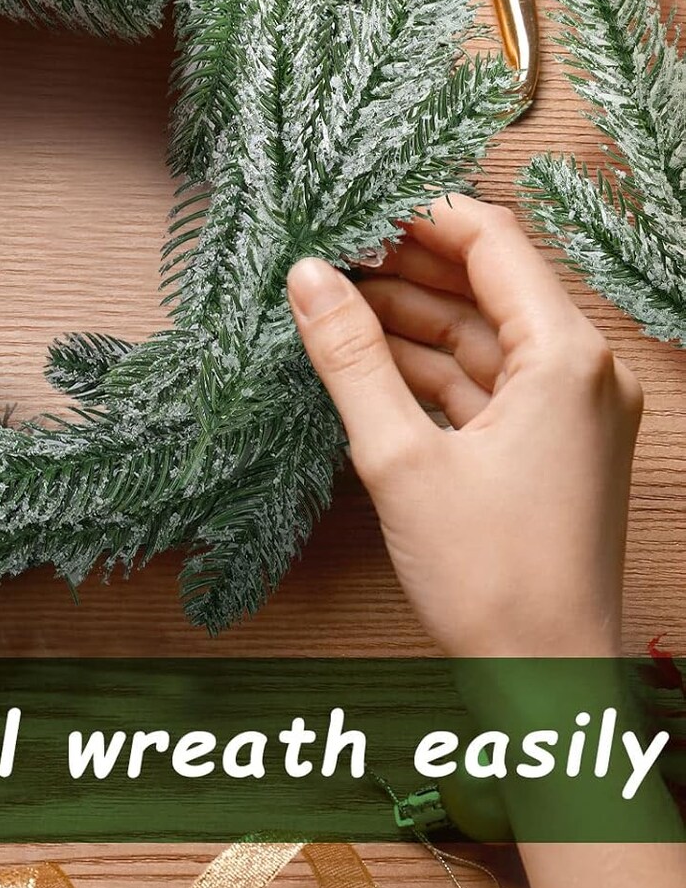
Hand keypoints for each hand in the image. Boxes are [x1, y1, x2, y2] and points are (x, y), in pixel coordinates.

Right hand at [286, 194, 640, 658]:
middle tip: (325, 251)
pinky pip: (480, 382)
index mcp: (565, 358)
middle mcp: (580, 372)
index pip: (493, 242)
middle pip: (485, 285)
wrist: (545, 684)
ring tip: (328, 302)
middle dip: (403, 266)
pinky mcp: (546, 445)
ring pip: (477, 336)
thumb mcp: (399, 457)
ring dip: (406, 319)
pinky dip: (423, 369)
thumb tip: (305, 274)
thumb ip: (349, 357)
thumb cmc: (488, 577)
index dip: (420, 214)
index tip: (353, 203)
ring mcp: (566, 410)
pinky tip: (361, 362)